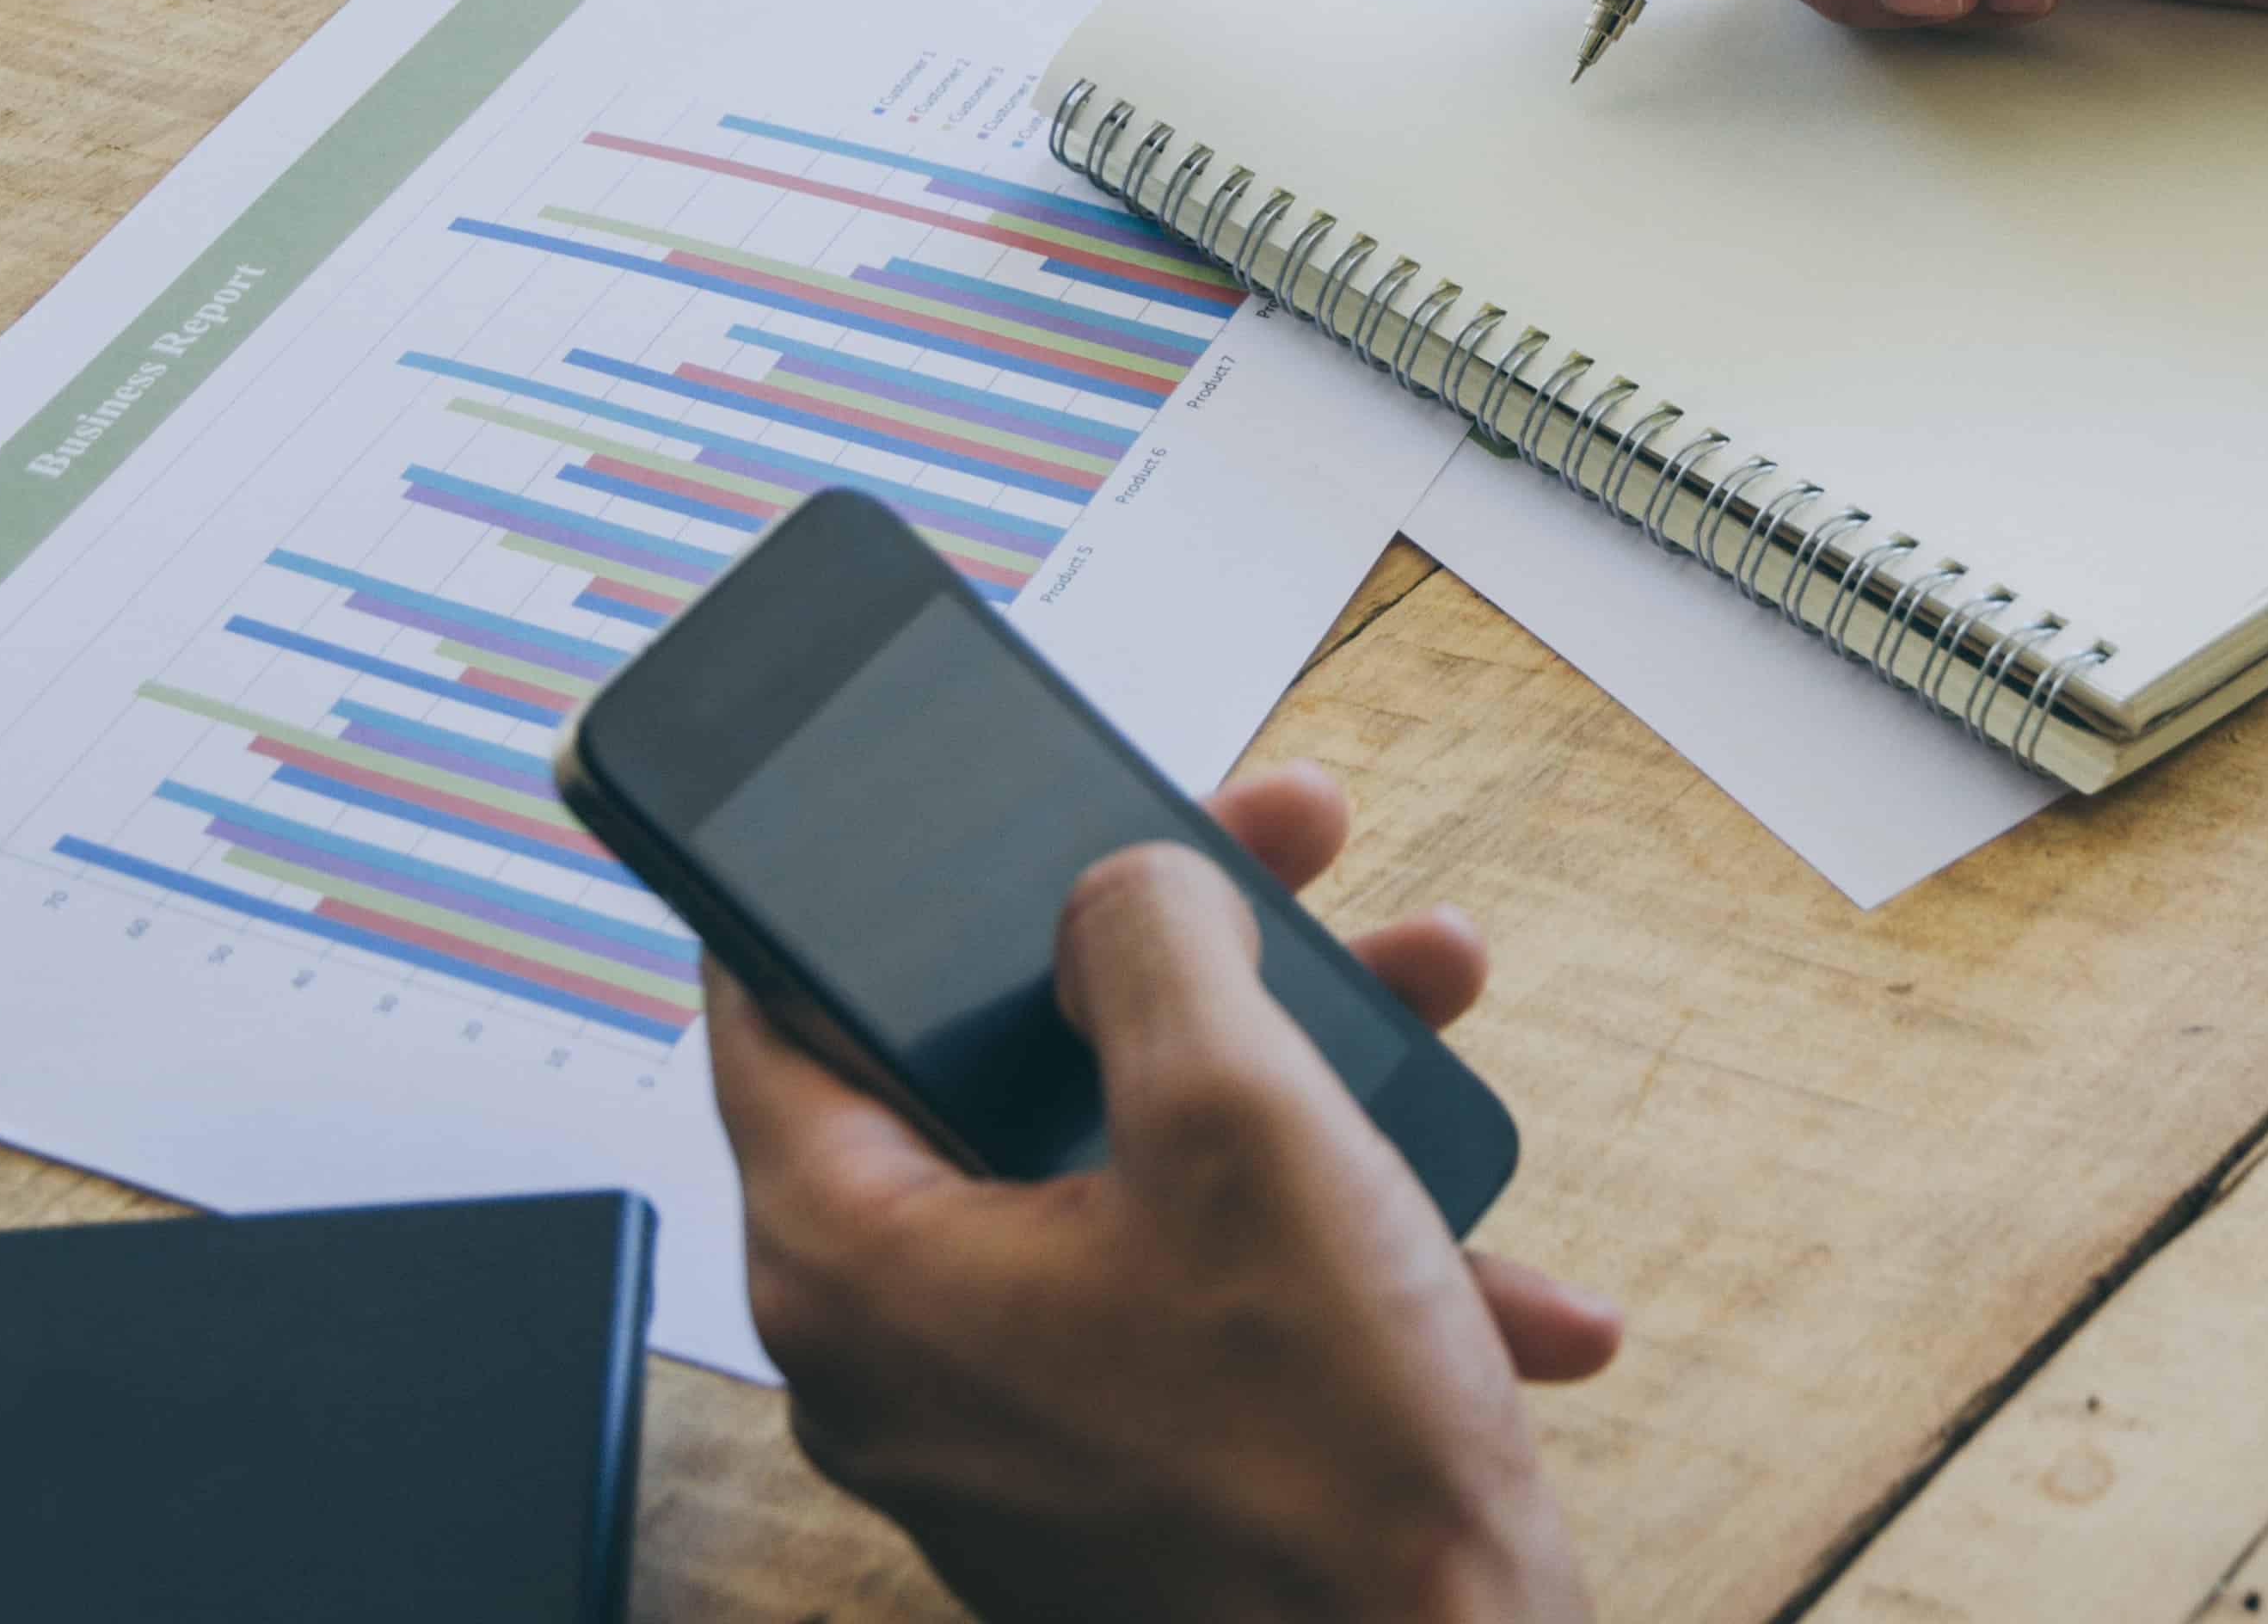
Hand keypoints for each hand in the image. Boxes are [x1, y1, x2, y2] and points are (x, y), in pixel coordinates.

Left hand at [706, 761, 1616, 1623]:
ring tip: (1429, 1003)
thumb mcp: (1245, 1117)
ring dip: (1298, 1083)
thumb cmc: (1322, 1469)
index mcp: (858, 1262)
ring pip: (1137, 1174)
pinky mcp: (1128, 1469)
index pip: (772, 1003)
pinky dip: (1337, 1252)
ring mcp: (1018, 1419)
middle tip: (1282, 852)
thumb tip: (1119, 892)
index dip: (853, 875)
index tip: (916, 798)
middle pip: (1004, 1069)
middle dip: (1179, 952)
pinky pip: (1209, 1304)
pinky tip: (1495, 1265)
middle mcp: (906, 1352)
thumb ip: (1154, 942)